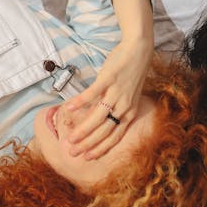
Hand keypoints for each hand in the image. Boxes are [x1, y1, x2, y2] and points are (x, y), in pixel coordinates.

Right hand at [65, 34, 152, 158]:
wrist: (139, 49)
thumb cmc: (131, 72)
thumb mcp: (128, 95)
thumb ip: (114, 107)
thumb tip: (96, 118)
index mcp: (130, 111)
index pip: (115, 135)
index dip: (101, 148)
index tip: (88, 157)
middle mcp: (124, 105)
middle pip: (105, 130)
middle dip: (88, 144)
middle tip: (73, 153)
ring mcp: (116, 92)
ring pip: (98, 116)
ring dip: (83, 129)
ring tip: (70, 138)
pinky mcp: (108, 78)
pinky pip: (92, 93)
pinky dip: (79, 102)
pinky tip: (67, 108)